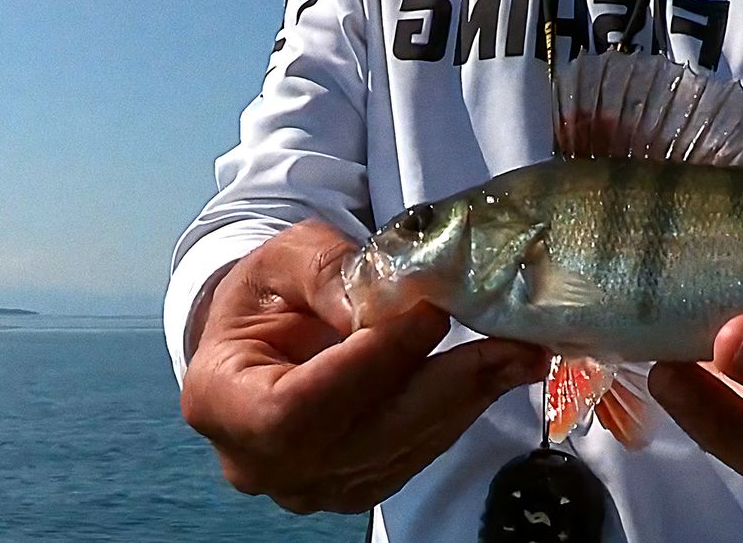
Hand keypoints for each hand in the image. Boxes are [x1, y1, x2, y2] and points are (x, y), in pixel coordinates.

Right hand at [180, 220, 547, 513]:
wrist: (264, 336)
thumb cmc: (268, 292)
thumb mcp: (285, 257)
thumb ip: (329, 271)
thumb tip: (387, 300)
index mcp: (222, 401)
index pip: (299, 408)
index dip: (368, 368)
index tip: (428, 316)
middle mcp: (261, 462)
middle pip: (363, 440)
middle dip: (444, 388)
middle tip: (512, 346)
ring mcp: (310, 484)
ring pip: (398, 452)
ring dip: (467, 401)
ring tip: (520, 354)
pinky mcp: (355, 483)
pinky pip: (413, 456)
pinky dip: (458, 414)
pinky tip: (495, 375)